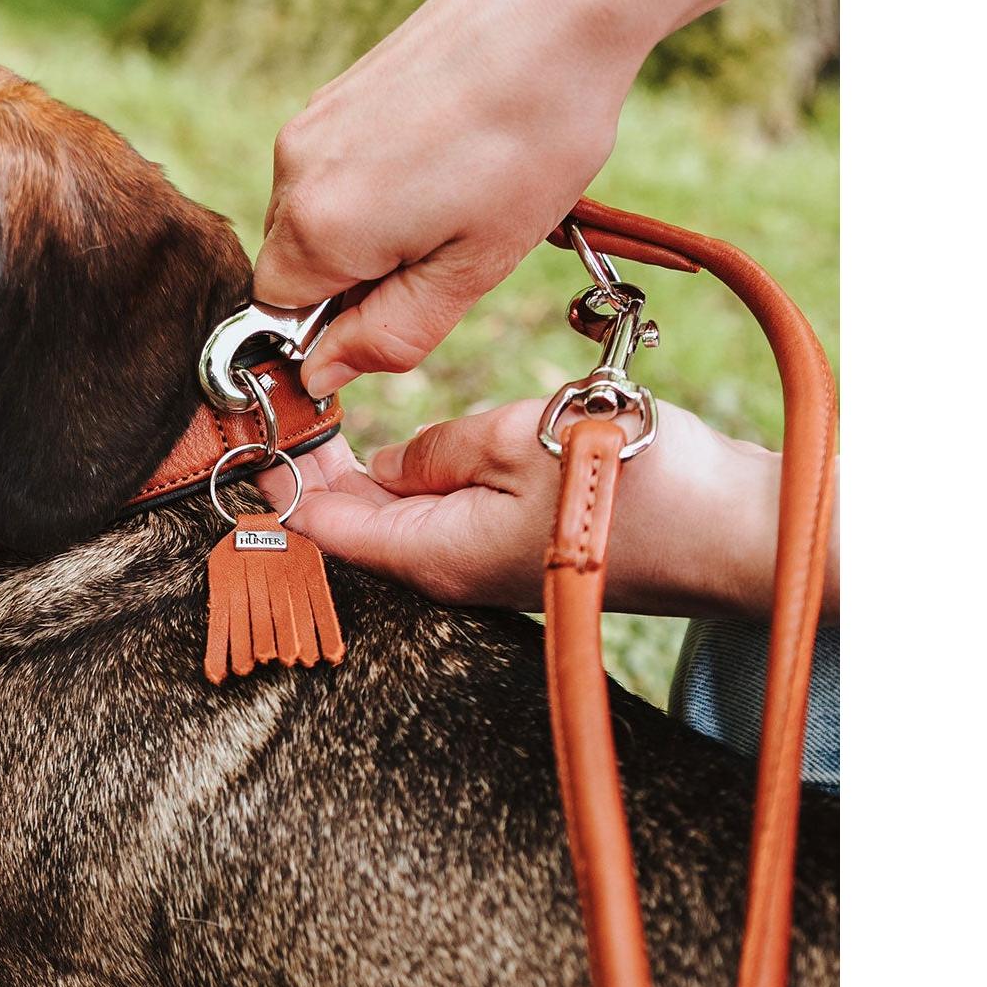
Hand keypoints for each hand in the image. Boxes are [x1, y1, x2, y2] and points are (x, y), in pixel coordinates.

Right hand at [251, 0, 643, 398]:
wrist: (563, 3)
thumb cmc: (533, 138)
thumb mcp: (473, 268)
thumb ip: (389, 335)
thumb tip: (321, 377)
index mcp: (318, 228)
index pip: (282, 317)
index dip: (341, 327)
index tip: (414, 298)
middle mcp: (292, 171)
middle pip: (296, 264)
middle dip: (360, 275)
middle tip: (453, 243)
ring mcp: (311, 120)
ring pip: (319, 213)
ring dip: (375, 226)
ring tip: (461, 188)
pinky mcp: (338, 88)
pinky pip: (339, 165)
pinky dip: (384, 179)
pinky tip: (453, 149)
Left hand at [254, 401, 826, 618]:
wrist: (737, 531)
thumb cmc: (635, 484)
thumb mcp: (518, 438)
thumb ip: (439, 449)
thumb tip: (387, 462)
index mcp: (433, 553)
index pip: (326, 525)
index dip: (282, 478)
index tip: (249, 432)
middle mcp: (452, 574)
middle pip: (358, 527)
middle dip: (315, 474)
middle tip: (281, 412)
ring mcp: (489, 569)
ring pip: (402, 521)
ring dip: (363, 476)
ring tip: (327, 421)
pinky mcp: (524, 554)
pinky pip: (447, 520)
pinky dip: (415, 483)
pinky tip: (410, 449)